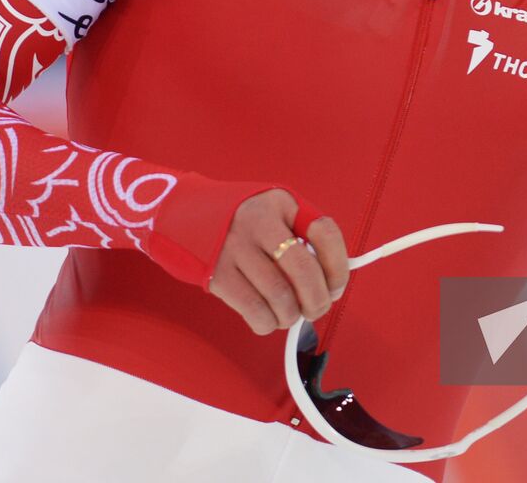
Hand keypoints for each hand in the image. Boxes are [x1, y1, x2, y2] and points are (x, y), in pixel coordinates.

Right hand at [206, 188, 350, 334]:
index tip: (336, 286)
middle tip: (317, 308)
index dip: (338, 266)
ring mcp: (235, 249)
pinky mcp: (218, 276)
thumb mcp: (277, 213)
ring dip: (292, 315)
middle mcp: (258, 222)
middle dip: (319, 300)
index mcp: (280, 203)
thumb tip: (331, 285)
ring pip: (281, 297)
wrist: (188, 217)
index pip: (324, 232)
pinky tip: (268, 316)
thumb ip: (305, 238)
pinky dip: (268, 323)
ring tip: (290, 312)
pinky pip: (255, 312)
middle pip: (304, 271)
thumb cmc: (246, 222)